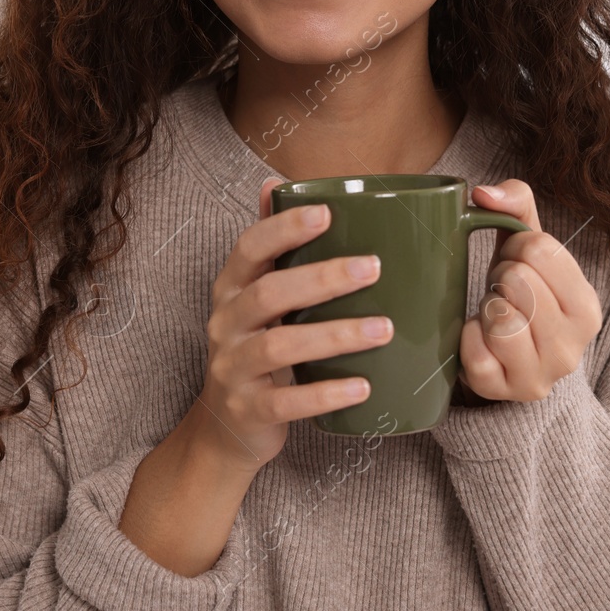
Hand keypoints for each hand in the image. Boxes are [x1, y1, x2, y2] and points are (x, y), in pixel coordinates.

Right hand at [191, 178, 393, 473]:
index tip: (326, 213)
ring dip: (335, 335)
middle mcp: (225, 324)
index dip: (284, 229)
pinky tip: (363, 387)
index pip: (249, 249)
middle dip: (323, 278)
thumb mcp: (253, 296)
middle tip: (373, 267)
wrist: (225, 428)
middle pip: (269, 294)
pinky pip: (286, 402)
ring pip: (279, 347)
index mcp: (230, 289)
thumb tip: (275, 183)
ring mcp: (233, 369)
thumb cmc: (254, 347)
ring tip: (384, 330)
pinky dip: (325, 394)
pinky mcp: (248, 410)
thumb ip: (269, 247)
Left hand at [456, 180, 602, 402]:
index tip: (516, 262)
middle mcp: (573, 347)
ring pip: (500, 318)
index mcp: (587, 307)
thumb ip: (516, 203)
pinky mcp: (504, 392)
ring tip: (494, 314)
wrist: (504, 358)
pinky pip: (475, 351)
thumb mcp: (526, 245)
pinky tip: (479, 337)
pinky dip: (467, 336)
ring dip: (486, 307)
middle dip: (500, 278)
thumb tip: (481, 193)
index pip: (541, 250)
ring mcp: (541, 375)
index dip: (515, 247)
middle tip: (504, 292)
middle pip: (518, 280)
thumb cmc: (519, 292)